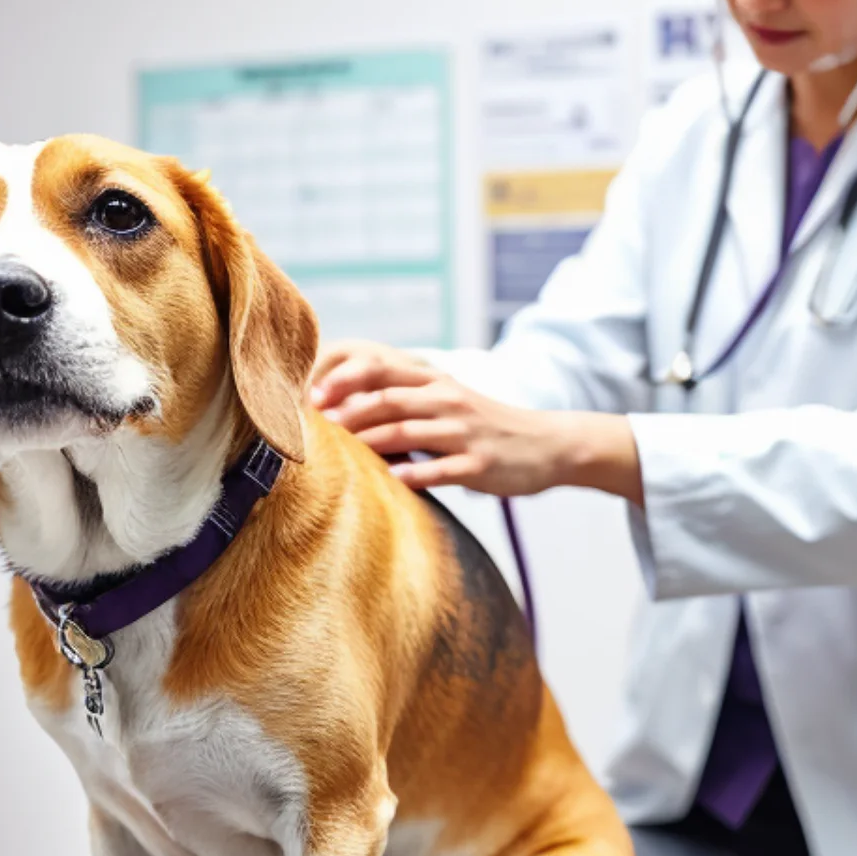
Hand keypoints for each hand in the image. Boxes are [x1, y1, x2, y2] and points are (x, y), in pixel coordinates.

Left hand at [307, 341, 642, 502]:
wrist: (548, 445)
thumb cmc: (486, 428)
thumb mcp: (449, 404)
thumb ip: (407, 404)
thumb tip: (349, 411)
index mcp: (437, 384)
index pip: (383, 373)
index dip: (344, 380)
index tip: (309, 396)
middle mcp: (448, 402)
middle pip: (388, 401)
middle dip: (347, 412)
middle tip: (312, 427)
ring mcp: (464, 433)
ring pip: (409, 432)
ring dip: (371, 442)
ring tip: (339, 453)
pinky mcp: (478, 464)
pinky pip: (441, 469)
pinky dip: (415, 474)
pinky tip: (392, 482)